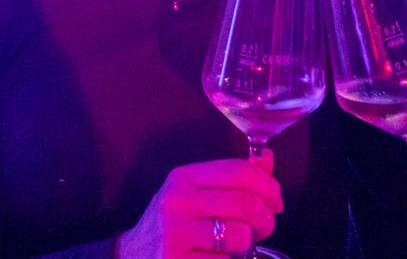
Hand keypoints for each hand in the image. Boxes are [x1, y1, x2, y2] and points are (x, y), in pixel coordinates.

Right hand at [115, 150, 283, 257]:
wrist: (131, 257)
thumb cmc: (172, 225)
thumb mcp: (195, 194)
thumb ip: (232, 178)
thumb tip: (267, 158)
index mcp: (183, 177)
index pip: (239, 171)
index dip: (268, 185)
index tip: (276, 201)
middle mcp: (175, 201)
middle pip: (245, 202)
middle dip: (266, 218)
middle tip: (266, 227)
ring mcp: (173, 234)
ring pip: (240, 235)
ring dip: (249, 243)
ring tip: (241, 245)